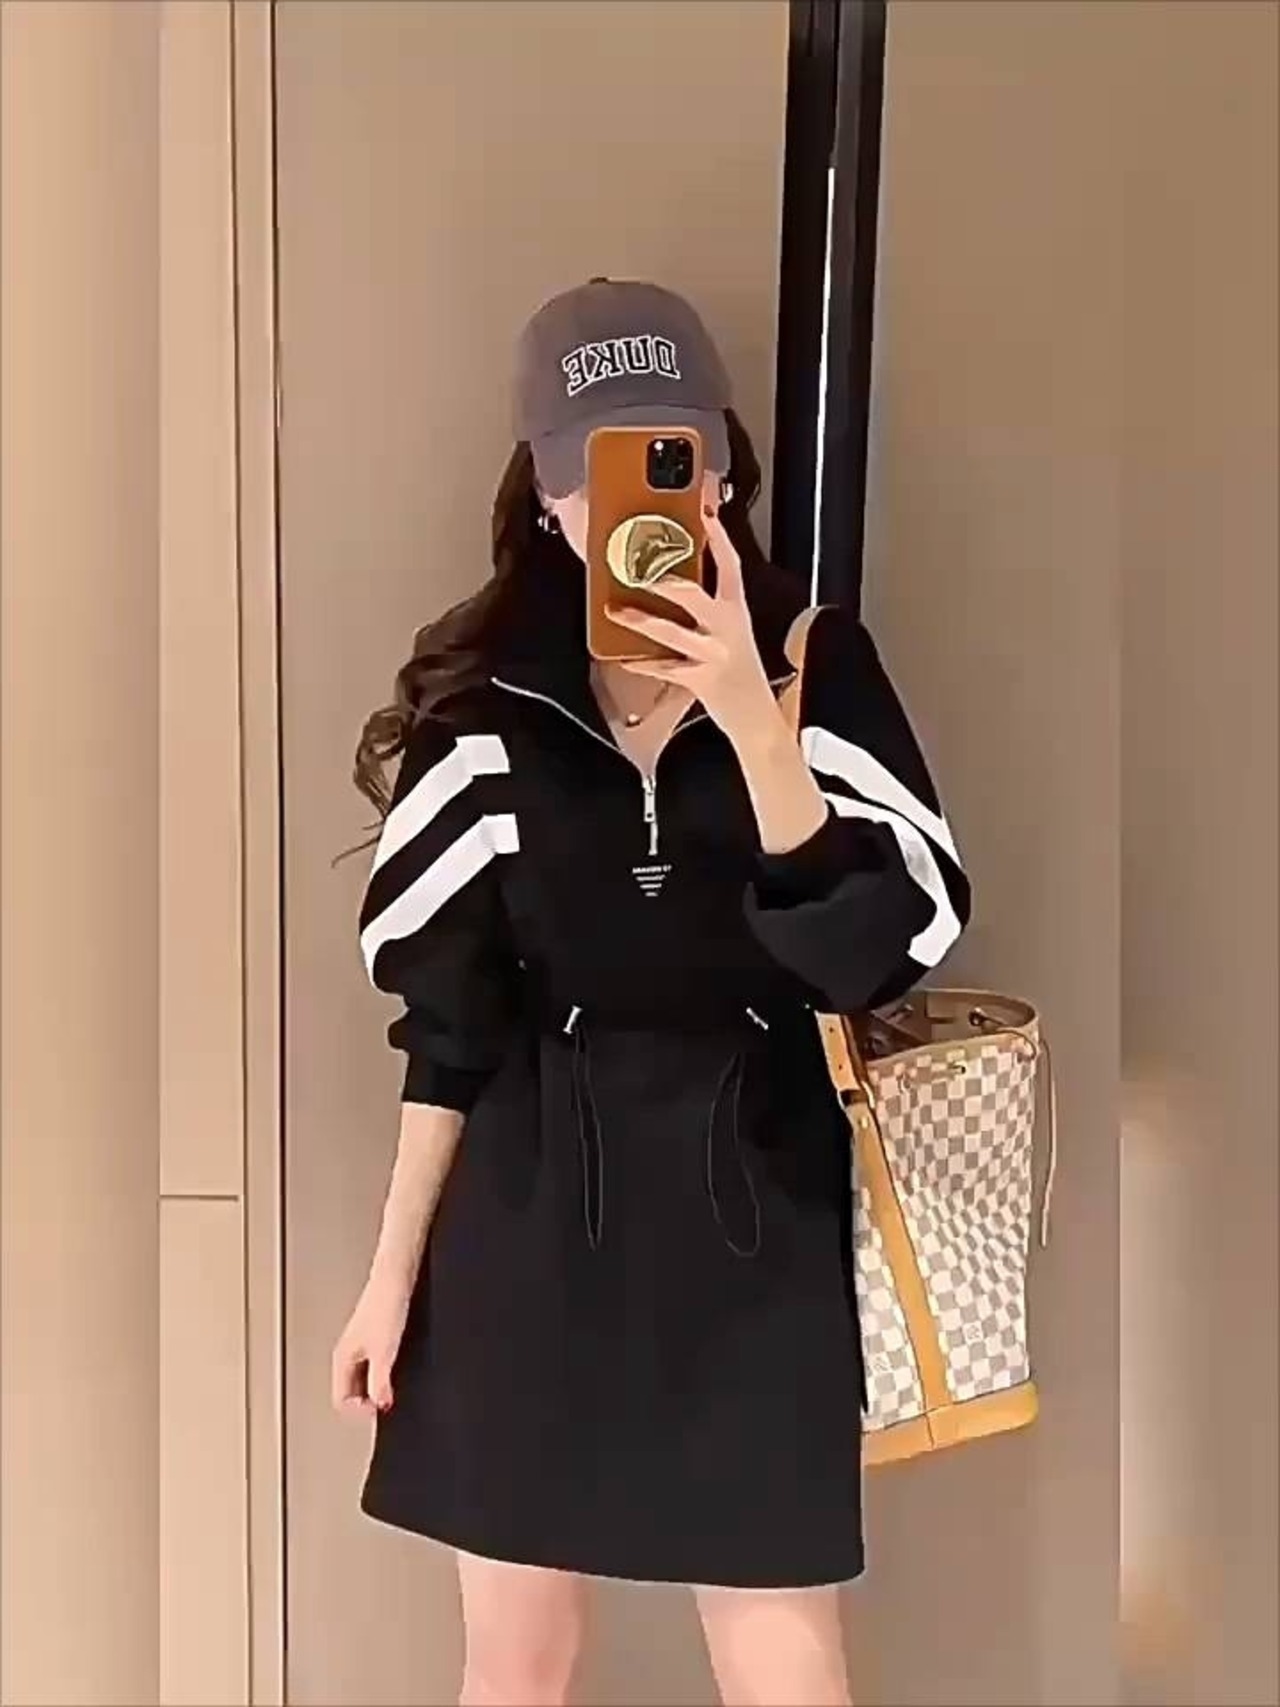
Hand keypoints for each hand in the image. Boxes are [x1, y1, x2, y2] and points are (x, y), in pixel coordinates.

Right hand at [331, 1273, 410, 1417]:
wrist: (396, 1277)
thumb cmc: (385, 1305)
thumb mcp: (385, 1352)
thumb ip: (381, 1382)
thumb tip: (381, 1405)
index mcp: (342, 1358)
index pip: (340, 1401)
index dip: (360, 1411)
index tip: (379, 1409)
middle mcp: (348, 1352)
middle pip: (351, 1392)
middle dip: (368, 1402)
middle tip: (386, 1403)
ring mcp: (361, 1344)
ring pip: (362, 1379)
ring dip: (376, 1387)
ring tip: (391, 1388)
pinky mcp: (375, 1336)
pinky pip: (374, 1366)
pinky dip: (384, 1373)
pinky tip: (396, 1368)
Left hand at [610, 507, 780, 744]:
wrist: (755, 717)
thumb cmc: (740, 672)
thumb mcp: (732, 632)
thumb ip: (709, 608)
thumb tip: (672, 583)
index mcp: (737, 610)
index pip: (731, 565)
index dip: (717, 537)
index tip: (703, 512)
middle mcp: (727, 628)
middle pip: (694, 595)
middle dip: (664, 581)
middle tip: (638, 568)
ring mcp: (713, 654)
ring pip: (672, 633)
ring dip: (641, 621)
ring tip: (616, 610)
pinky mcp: (699, 679)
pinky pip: (664, 668)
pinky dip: (642, 663)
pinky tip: (625, 657)